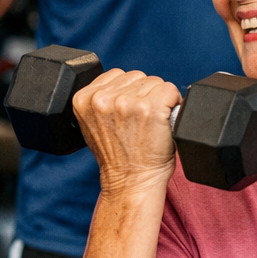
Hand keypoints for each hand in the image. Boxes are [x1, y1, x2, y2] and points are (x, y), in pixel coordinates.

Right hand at [72, 69, 180, 197]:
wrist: (131, 182)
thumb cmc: (119, 157)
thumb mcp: (94, 124)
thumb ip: (101, 101)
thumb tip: (122, 86)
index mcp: (83, 99)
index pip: (117, 75)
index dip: (128, 93)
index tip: (129, 112)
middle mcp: (102, 98)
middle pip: (137, 77)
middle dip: (143, 95)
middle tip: (141, 121)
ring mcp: (126, 102)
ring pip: (154, 82)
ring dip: (158, 99)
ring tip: (150, 123)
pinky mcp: (150, 108)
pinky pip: (170, 90)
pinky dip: (173, 103)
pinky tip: (163, 121)